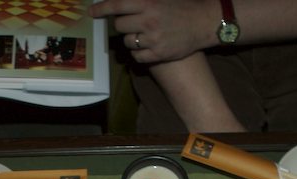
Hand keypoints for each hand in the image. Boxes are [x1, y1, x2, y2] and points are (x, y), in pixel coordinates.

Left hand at [89, 0, 214, 63]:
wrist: (204, 22)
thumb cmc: (181, 5)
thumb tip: (121, 3)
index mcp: (148, 2)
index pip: (117, 5)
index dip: (102, 9)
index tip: (92, 13)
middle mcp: (148, 21)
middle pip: (120, 26)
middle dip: (123, 24)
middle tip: (134, 22)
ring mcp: (153, 39)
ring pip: (127, 42)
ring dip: (132, 38)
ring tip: (145, 34)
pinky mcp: (158, 55)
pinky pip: (137, 56)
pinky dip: (139, 52)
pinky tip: (149, 46)